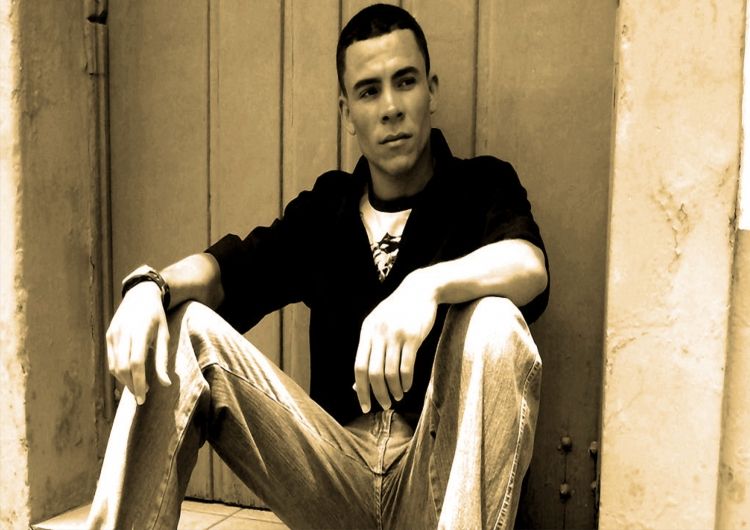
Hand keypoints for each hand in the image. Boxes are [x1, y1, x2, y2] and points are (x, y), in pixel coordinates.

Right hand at [106, 282, 170, 404]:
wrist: (140, 294)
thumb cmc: (156, 316)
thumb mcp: (164, 335)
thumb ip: (163, 360)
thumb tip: (165, 384)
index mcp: (140, 332)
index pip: (136, 363)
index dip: (139, 383)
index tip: (144, 398)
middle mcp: (123, 333)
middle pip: (122, 368)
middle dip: (131, 386)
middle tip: (142, 396)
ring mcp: (113, 334)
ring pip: (114, 366)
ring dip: (124, 381)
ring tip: (138, 387)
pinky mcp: (108, 336)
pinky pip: (111, 360)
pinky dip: (119, 372)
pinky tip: (130, 376)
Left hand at [354, 270, 437, 412]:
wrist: (420, 289)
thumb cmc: (397, 312)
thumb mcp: (378, 326)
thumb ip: (368, 351)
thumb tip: (357, 385)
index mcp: (366, 331)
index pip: (358, 367)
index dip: (360, 390)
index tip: (364, 406)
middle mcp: (378, 333)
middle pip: (373, 373)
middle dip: (378, 394)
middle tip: (384, 406)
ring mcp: (396, 334)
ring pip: (391, 372)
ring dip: (394, 390)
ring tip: (397, 397)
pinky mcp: (413, 336)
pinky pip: (407, 366)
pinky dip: (406, 381)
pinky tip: (406, 387)